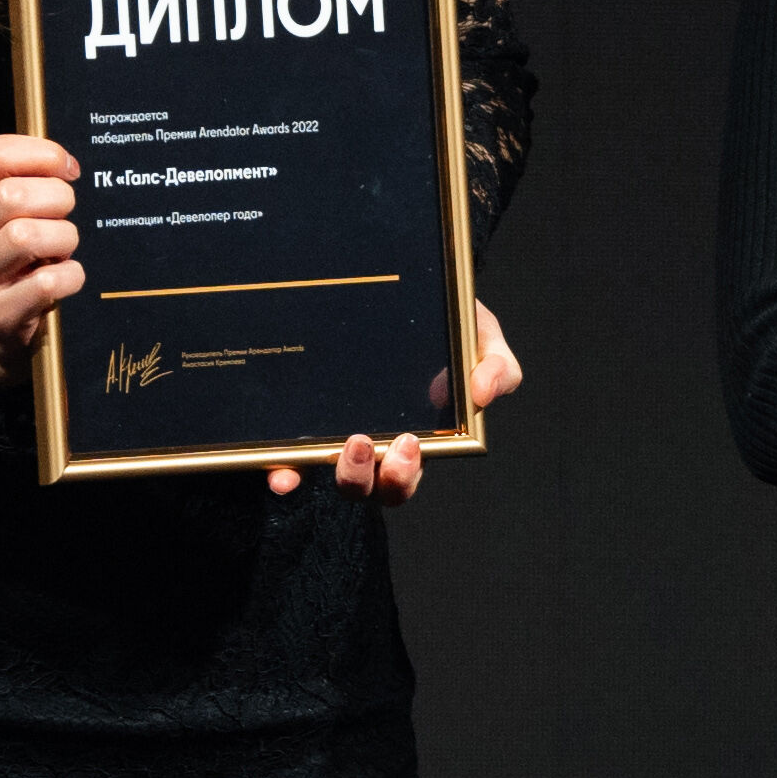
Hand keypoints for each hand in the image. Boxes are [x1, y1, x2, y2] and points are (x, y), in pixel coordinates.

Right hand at [0, 128, 82, 362]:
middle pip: (12, 195)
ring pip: (24, 237)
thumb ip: (27, 182)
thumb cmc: (13, 257)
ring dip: (62, 238)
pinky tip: (68, 276)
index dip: (43, 154)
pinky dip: (70, 276)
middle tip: (67, 214)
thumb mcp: (6, 216)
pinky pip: (45, 283)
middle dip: (57, 199)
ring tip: (64, 247)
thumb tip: (68, 166)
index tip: (68, 170)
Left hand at [276, 300, 518, 499]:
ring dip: (342, 473)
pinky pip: (291, 457)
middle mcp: (373, 445)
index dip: (402, 475)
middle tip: (371, 442)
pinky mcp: (304, 421)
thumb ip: (496, 367)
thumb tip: (483, 395)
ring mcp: (336, 434)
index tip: (409, 444)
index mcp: (414, 437)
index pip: (405, 475)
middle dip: (369, 478)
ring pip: (334, 477)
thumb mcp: (481, 338)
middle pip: (370, 488)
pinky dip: (285, 473)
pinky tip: (280, 475)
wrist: (409, 289)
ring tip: (351, 440)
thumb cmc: (447, 325)